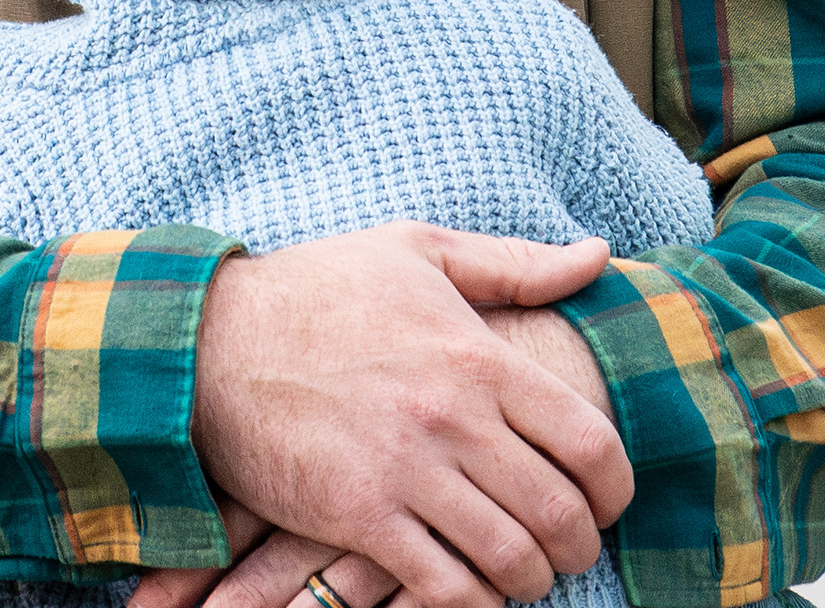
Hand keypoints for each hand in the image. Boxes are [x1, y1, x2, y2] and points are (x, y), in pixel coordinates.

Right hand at [186, 227, 624, 607]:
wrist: (206, 341)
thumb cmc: (317, 290)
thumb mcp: (417, 252)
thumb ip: (515, 263)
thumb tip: (597, 257)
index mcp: (478, 355)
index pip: (589, 440)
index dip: (618, 487)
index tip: (610, 502)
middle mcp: (452, 417)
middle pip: (559, 511)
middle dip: (582, 545)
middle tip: (574, 549)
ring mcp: (405, 471)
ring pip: (510, 557)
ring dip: (532, 579)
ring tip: (526, 573)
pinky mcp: (357, 516)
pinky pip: (444, 585)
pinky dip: (473, 601)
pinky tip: (471, 589)